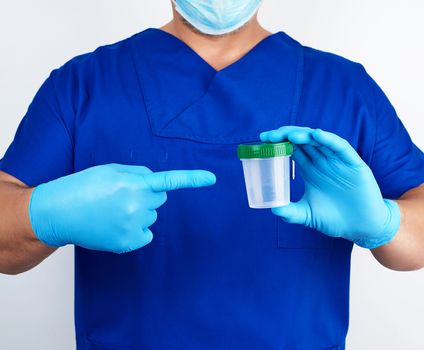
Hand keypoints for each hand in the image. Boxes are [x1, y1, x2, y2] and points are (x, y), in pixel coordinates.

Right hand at [29, 164, 215, 252]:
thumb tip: (156, 181)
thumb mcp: (110, 170)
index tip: (212, 178)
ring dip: (139, 212)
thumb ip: (137, 173)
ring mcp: (133, 226)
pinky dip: (136, 230)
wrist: (59, 212)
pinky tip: (116, 225)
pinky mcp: (128, 243)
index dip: (193, 179)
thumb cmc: (83, 187)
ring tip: (112, 211)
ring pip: (151, 216)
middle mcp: (137, 205)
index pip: (169, 181)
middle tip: (123, 195)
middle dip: (148, 195)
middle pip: (160, 199)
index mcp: (133, 184)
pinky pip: (145, 234)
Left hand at [260, 126, 400, 248]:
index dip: (279, 142)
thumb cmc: (335, 219)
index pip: (293, 149)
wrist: (361, 228)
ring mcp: (338, 161)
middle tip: (270, 136)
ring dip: (305, 135)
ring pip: (319, 140)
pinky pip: (340, 147)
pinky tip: (316, 135)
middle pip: (303, 141)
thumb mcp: (307, 215)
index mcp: (311, 170)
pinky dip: (329, 140)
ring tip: (290, 135)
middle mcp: (323, 162)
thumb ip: (290, 212)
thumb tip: (273, 208)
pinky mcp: (354, 164)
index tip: (263, 140)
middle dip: (286, 135)